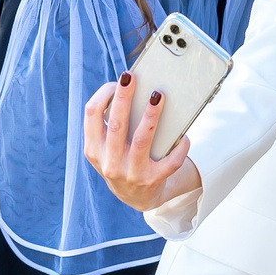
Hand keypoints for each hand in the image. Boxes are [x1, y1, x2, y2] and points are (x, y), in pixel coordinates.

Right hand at [81, 76, 198, 209]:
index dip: (103, 95)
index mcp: (94, 149)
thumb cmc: (122, 161)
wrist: (135, 197)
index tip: (116, 82)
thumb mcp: (107, 148)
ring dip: (151, 116)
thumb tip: (134, 90)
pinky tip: (184, 136)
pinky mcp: (152, 181)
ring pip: (142, 139)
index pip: (91, 115)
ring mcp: (131, 173)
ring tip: (158, 96)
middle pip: (116, 124)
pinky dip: (179, 146)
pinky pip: (170, 161)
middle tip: (131, 77)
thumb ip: (112, 125)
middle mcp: (109, 162)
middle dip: (124, 98)